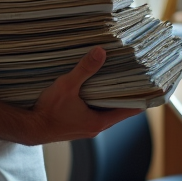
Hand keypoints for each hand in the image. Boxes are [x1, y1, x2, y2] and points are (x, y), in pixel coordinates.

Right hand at [26, 47, 141, 144]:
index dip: (140, 99)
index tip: (150, 88)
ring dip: (110, 97)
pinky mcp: (77, 124)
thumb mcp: (67, 86)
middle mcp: (96, 127)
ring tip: (115, 78)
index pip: (129, 111)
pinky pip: (93, 111)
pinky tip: (93, 88)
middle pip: (118, 110)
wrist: (30, 128)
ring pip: (105, 110)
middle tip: (134, 76)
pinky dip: (97, 101)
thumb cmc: (48, 112)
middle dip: (125, 94)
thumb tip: (100, 52)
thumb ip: (84, 69)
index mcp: (99, 122)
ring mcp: (86, 127)